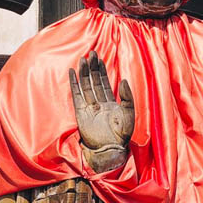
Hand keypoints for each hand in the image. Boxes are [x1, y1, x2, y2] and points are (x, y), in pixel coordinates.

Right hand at [69, 51, 134, 172]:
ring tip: (83, 59)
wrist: (110, 149)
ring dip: (84, 73)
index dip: (102, 70)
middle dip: (93, 68)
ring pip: (85, 86)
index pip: (104, 82)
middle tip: (90, 53)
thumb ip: (127, 97)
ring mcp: (89, 108)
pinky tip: (72, 74)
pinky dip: (74, 84)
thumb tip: (124, 80)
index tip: (99, 58)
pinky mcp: (81, 113)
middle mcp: (99, 103)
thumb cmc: (122, 135)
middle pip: (94, 81)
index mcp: (111, 103)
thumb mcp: (129, 113)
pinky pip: (76, 96)